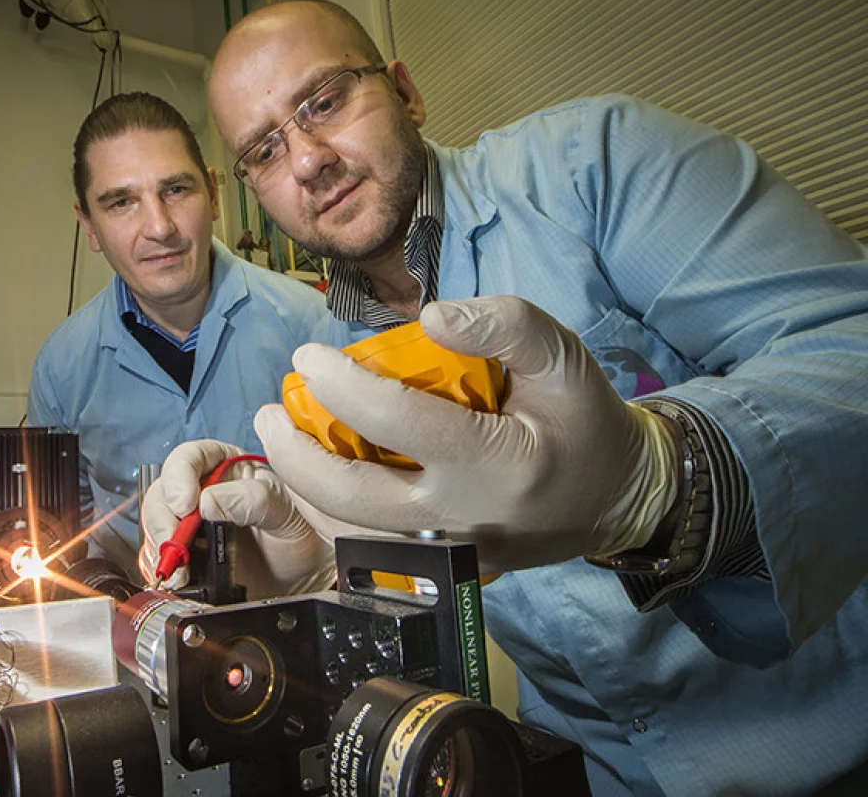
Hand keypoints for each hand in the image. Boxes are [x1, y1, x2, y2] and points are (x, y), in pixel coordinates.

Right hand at [137, 440, 339, 597]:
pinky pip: (161, 558)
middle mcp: (204, 492)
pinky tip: (178, 578)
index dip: (179, 475)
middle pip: (164, 493)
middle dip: (163, 517)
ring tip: (180, 567)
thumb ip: (253, 499)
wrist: (309, 576)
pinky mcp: (189, 557)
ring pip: (157, 526)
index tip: (185, 503)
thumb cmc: (303, 533)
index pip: (190, 457)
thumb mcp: (285, 510)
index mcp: (228, 468)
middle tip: (175, 541)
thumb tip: (207, 501)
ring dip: (160, 547)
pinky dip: (163, 569)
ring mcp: (193, 526)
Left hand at [254, 296, 680, 574]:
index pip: (401, 424)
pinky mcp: (443, 567)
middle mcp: (464, 520)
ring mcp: (450, 554)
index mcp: (497, 465)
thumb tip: (431, 315)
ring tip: (280, 440)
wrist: (614, 497)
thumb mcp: (563, 357)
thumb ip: (504, 326)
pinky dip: (333, 514)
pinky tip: (314, 476)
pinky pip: (371, 546)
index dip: (344, 387)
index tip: (307, 356)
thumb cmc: (584, 420)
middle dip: (296, 455)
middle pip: (355, 496)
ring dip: (304, 489)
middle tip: (268, 412)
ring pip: (353, 532)